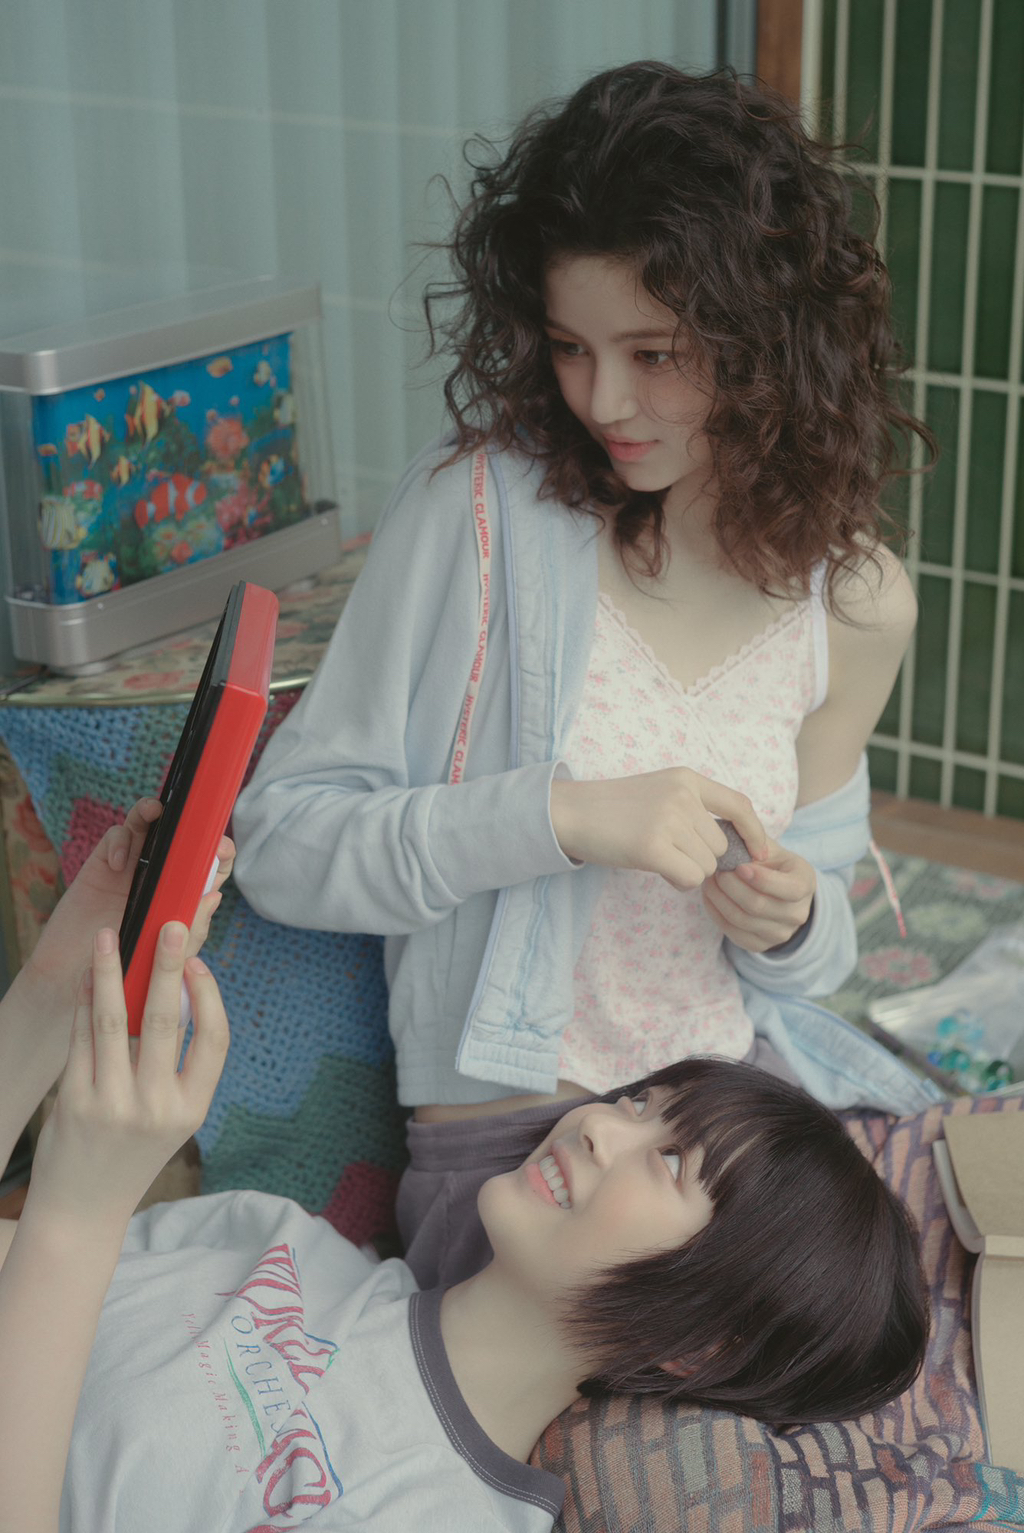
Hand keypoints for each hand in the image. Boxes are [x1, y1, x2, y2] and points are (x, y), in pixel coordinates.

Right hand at [22, 799, 233, 1068]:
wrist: (77, 984)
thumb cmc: (127, 972)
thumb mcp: (167, 958)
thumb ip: (191, 931)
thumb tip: (214, 896)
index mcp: (184, 897)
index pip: (212, 868)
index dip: (220, 854)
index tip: (221, 850)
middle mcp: (163, 878)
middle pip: (182, 838)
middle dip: (190, 824)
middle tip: (192, 827)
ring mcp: (134, 868)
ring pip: (149, 826)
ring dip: (153, 812)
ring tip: (155, 814)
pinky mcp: (104, 865)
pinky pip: (116, 837)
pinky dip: (119, 841)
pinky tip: (117, 864)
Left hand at [26, 921, 229, 1236]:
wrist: (84, 1208)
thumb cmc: (133, 1152)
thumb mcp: (172, 1118)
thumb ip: (176, 1064)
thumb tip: (173, 991)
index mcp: (192, 1109)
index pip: (214, 1040)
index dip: (209, 996)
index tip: (198, 962)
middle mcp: (157, 1107)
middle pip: (166, 1020)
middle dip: (166, 966)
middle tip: (168, 925)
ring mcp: (113, 1105)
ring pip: (115, 1021)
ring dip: (112, 971)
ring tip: (110, 936)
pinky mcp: (74, 1102)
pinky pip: (81, 1039)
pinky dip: (84, 1002)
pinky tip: (88, 976)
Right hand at [550, 768, 767, 892]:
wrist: (569, 812)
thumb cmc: (613, 809)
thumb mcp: (659, 792)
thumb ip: (693, 808)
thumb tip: (733, 846)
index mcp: (686, 779)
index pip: (739, 805)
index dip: (755, 832)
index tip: (761, 853)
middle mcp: (682, 796)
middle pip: (720, 846)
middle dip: (702, 859)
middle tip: (670, 854)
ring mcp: (668, 820)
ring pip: (706, 866)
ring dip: (687, 871)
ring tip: (657, 858)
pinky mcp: (652, 847)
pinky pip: (690, 879)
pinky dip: (678, 882)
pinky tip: (657, 870)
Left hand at [701, 838, 815, 952]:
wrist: (778, 893)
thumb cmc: (772, 864)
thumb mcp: (770, 849)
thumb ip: (754, 843)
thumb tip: (732, 839)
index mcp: (805, 884)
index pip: (789, 889)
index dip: (761, 880)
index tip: (738, 867)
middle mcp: (798, 913)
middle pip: (758, 906)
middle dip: (731, 886)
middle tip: (716, 870)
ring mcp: (781, 933)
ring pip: (741, 920)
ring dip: (719, 899)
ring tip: (709, 881)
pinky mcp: (761, 945)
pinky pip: (733, 933)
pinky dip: (716, 913)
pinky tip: (710, 896)